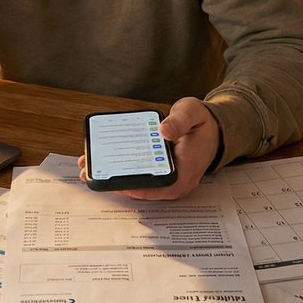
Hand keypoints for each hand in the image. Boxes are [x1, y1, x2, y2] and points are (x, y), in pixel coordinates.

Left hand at [76, 97, 221, 200]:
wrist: (214, 131)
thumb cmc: (202, 123)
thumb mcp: (192, 113)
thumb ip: (179, 120)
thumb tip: (163, 130)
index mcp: (186, 171)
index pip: (156, 186)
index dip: (131, 185)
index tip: (109, 179)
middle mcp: (177, 183)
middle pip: (142, 190)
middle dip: (114, 183)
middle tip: (88, 172)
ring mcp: (170, 183)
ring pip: (139, 188)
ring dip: (114, 180)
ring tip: (90, 169)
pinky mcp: (163, 179)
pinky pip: (142, 182)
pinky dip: (123, 175)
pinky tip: (106, 166)